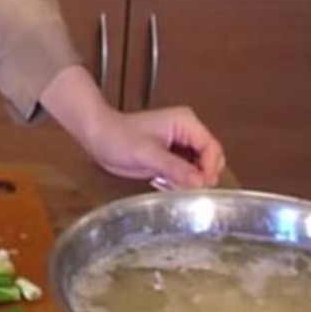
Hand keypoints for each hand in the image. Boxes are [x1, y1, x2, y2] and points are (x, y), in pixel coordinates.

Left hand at [85, 105, 225, 189]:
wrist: (98, 138)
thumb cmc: (118, 138)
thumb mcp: (147, 154)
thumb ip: (175, 167)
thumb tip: (200, 182)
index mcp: (186, 122)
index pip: (212, 148)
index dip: (209, 169)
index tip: (200, 187)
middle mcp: (188, 131)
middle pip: (210, 160)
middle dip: (200, 177)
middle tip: (183, 189)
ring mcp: (181, 144)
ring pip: (200, 169)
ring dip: (189, 181)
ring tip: (169, 185)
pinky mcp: (173, 156)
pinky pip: (188, 173)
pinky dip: (180, 182)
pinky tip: (163, 183)